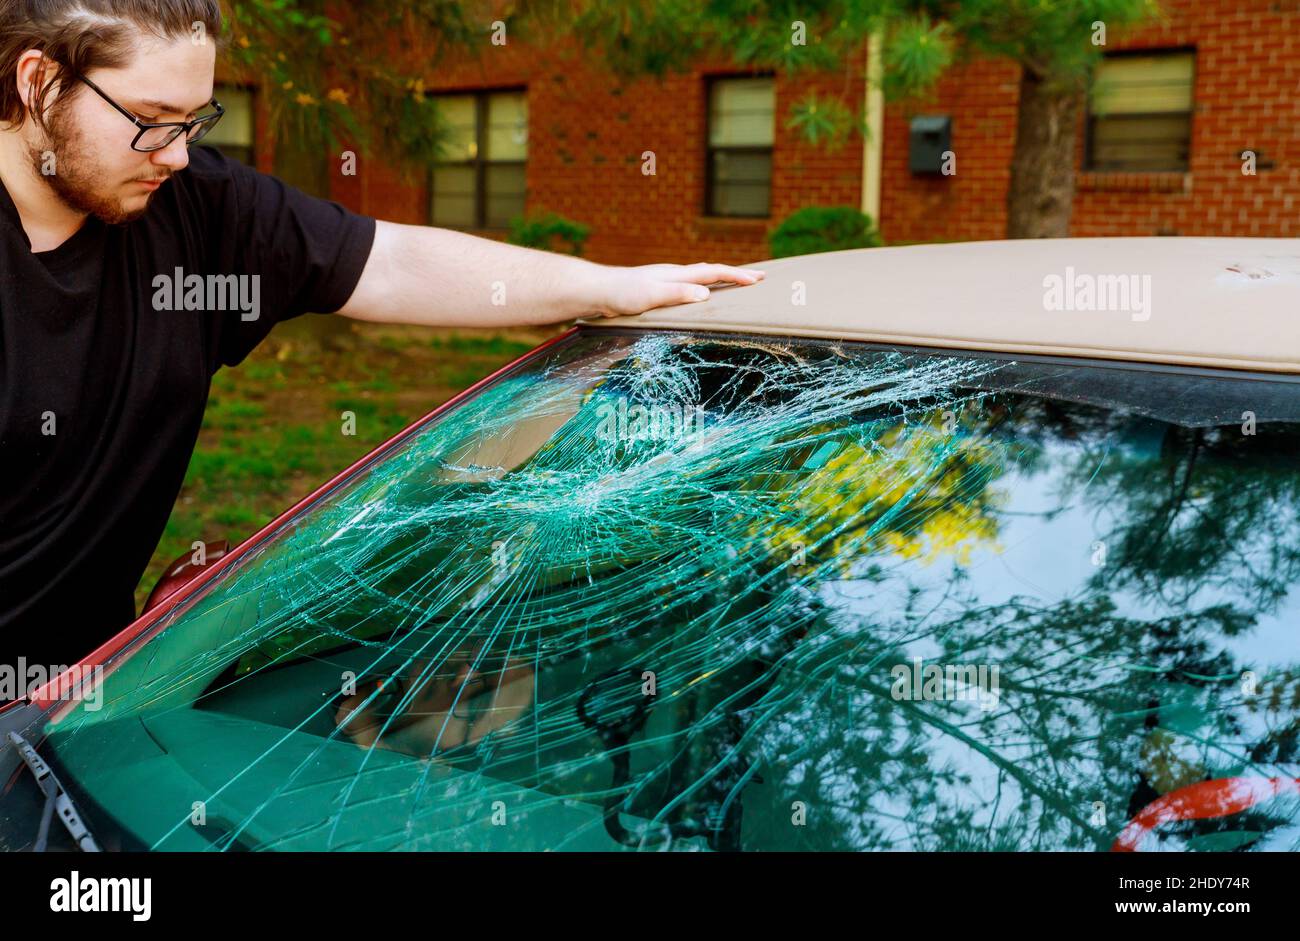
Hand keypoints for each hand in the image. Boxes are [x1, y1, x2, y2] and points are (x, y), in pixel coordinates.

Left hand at [591, 262, 765, 317]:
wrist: (597, 290)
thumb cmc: (622, 294)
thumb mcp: (652, 295)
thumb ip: (678, 293)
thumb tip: (706, 294)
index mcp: (677, 274)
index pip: (713, 272)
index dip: (736, 275)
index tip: (757, 279)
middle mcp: (674, 274)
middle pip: (711, 271)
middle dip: (736, 274)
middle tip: (758, 277)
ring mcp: (666, 280)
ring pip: (701, 277)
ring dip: (722, 278)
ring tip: (737, 281)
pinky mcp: (658, 289)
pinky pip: (690, 285)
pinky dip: (705, 285)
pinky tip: (701, 292)